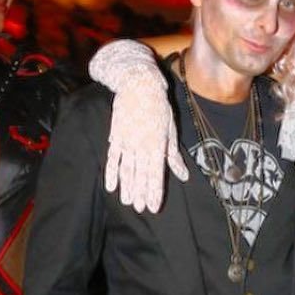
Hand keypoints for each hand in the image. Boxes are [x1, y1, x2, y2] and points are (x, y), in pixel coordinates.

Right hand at [106, 77, 188, 213]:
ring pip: (126, 169)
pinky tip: (110, 187)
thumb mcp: (171, 131)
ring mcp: (127, 142)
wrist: (139, 85)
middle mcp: (142, 146)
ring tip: (127, 202)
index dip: (154, 192)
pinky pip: (112, 158)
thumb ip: (174, 156)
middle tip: (139, 209)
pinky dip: (111, 173)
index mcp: (158, 146)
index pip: (156, 174)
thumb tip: (183, 176)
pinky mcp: (115, 136)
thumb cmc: (159, 108)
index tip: (153, 207)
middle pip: (141, 174)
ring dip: (127, 186)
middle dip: (140, 193)